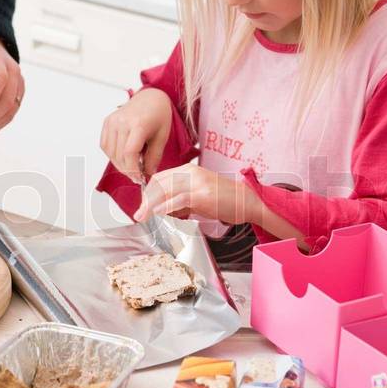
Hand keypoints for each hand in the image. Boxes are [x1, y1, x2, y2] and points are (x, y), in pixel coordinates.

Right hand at [100, 88, 172, 182]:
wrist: (151, 97)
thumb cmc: (159, 115)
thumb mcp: (162, 137)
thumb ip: (154, 157)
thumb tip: (148, 174)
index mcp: (138, 124)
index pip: (129, 153)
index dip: (133, 170)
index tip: (139, 178)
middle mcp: (122, 121)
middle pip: (119, 155)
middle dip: (128, 170)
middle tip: (138, 176)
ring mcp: (112, 121)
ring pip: (110, 153)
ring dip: (120, 165)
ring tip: (132, 166)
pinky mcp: (107, 122)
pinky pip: (105, 145)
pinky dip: (112, 155)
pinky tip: (123, 156)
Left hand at [133, 164, 261, 224]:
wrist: (247, 201)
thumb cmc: (224, 201)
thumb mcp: (198, 197)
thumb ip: (180, 200)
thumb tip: (162, 210)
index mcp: (189, 170)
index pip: (160, 178)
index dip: (148, 192)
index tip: (143, 206)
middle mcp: (191, 172)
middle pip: (159, 183)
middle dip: (145, 200)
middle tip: (139, 214)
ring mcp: (197, 182)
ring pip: (165, 190)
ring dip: (150, 205)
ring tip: (142, 216)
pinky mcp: (203, 194)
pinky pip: (178, 199)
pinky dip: (165, 206)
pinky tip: (157, 213)